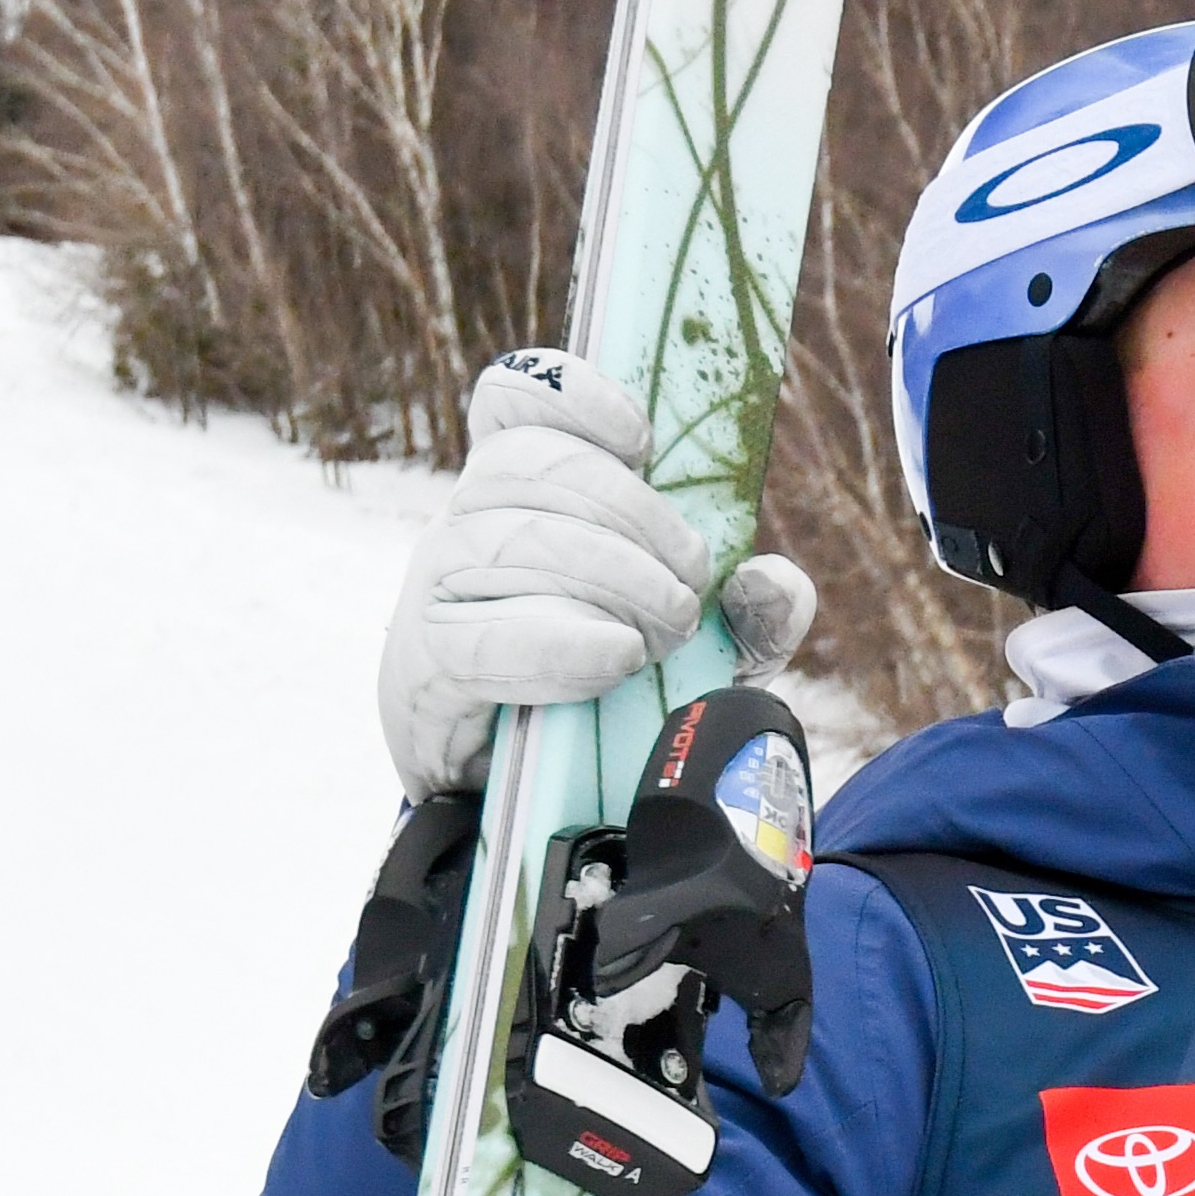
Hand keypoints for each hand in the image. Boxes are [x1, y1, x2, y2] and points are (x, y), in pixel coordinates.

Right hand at [376, 351, 817, 792]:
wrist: (535, 797)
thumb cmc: (615, 690)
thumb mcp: (705, 648)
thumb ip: (750, 612)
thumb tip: (771, 579)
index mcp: (527, 494)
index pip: (515, 401)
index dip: (574, 398)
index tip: (642, 441)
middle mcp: (470, 523)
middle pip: (531, 466)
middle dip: (634, 516)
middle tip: (691, 586)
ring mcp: (436, 589)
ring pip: (511, 539)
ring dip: (610, 578)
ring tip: (663, 632)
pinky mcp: (424, 667)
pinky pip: (481, 637)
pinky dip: (559, 643)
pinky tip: (614, 655)